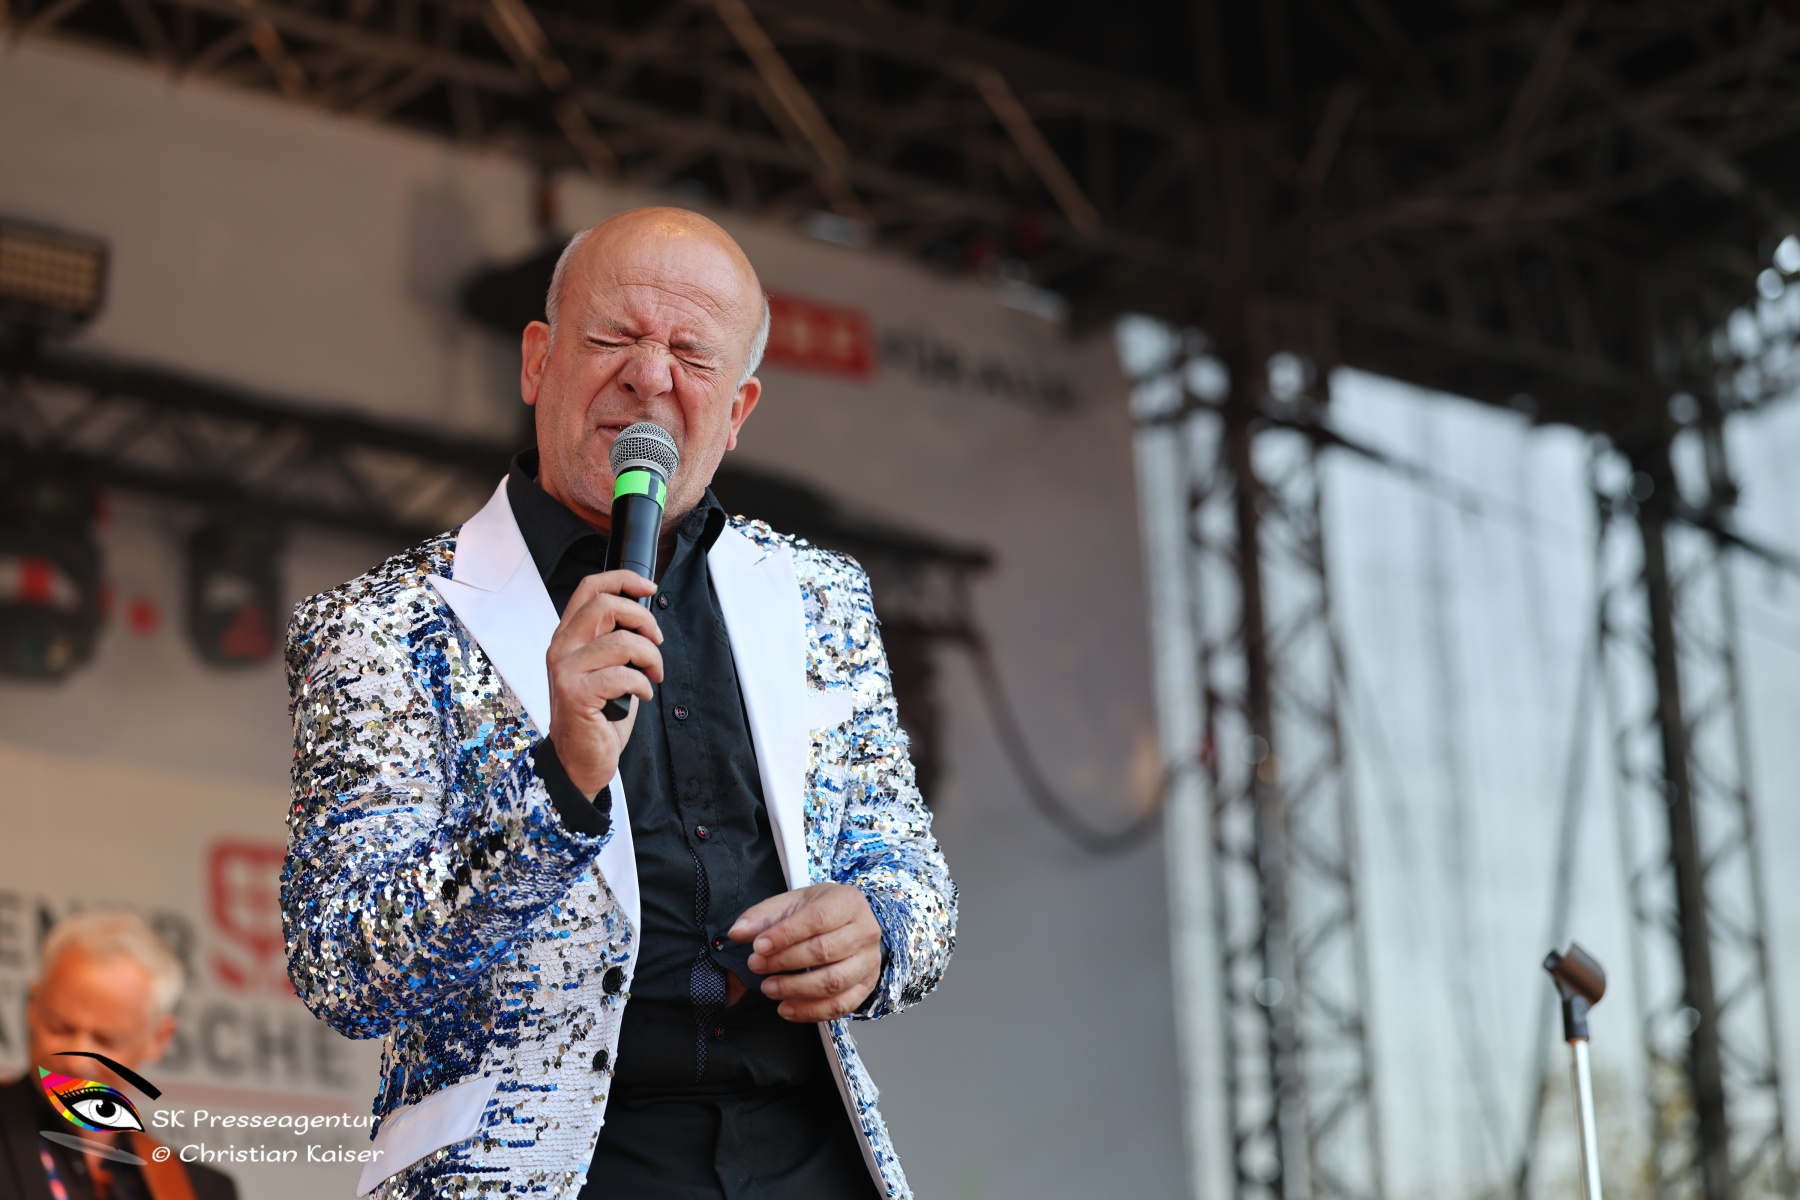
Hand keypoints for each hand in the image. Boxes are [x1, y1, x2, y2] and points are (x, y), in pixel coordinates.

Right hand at [546, 571, 663, 796]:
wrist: (579, 760)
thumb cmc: (597, 716)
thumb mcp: (606, 668)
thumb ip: (616, 641)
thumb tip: (645, 621)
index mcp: (568, 637)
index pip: (589, 589)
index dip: (623, 580)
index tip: (648, 588)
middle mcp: (562, 648)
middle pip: (605, 605)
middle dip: (643, 620)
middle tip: (657, 642)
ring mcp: (565, 670)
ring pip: (621, 642)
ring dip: (650, 658)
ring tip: (652, 676)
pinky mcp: (575, 693)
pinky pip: (623, 674)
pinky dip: (642, 684)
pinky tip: (642, 694)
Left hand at [730, 883, 882, 1020]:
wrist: (849, 925)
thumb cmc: (819, 912)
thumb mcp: (792, 903)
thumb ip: (762, 916)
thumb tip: (737, 932)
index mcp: (848, 902)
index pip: (817, 919)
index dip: (785, 934)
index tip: (757, 946)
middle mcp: (866, 930)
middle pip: (825, 951)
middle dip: (785, 962)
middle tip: (757, 966)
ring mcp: (869, 961)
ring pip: (834, 982)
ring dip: (795, 989)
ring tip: (768, 988)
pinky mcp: (867, 985)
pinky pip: (841, 1006)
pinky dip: (811, 1012)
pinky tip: (786, 1008)